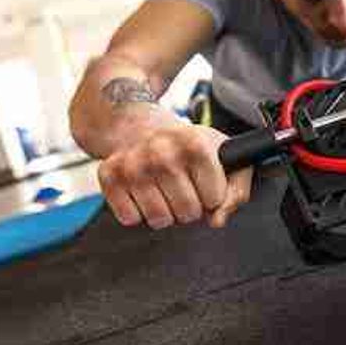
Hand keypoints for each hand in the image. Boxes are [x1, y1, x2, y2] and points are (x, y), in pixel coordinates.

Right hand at [97, 123, 252, 229]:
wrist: (138, 125)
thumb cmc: (185, 146)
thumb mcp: (223, 156)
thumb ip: (236, 191)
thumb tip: (217, 220)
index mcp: (195, 143)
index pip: (215, 199)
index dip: (212, 195)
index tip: (204, 181)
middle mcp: (162, 151)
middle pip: (188, 213)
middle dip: (190, 206)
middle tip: (182, 185)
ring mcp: (132, 164)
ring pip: (159, 220)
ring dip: (164, 211)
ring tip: (163, 188)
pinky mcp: (109, 175)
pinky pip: (130, 219)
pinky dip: (138, 211)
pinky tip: (142, 190)